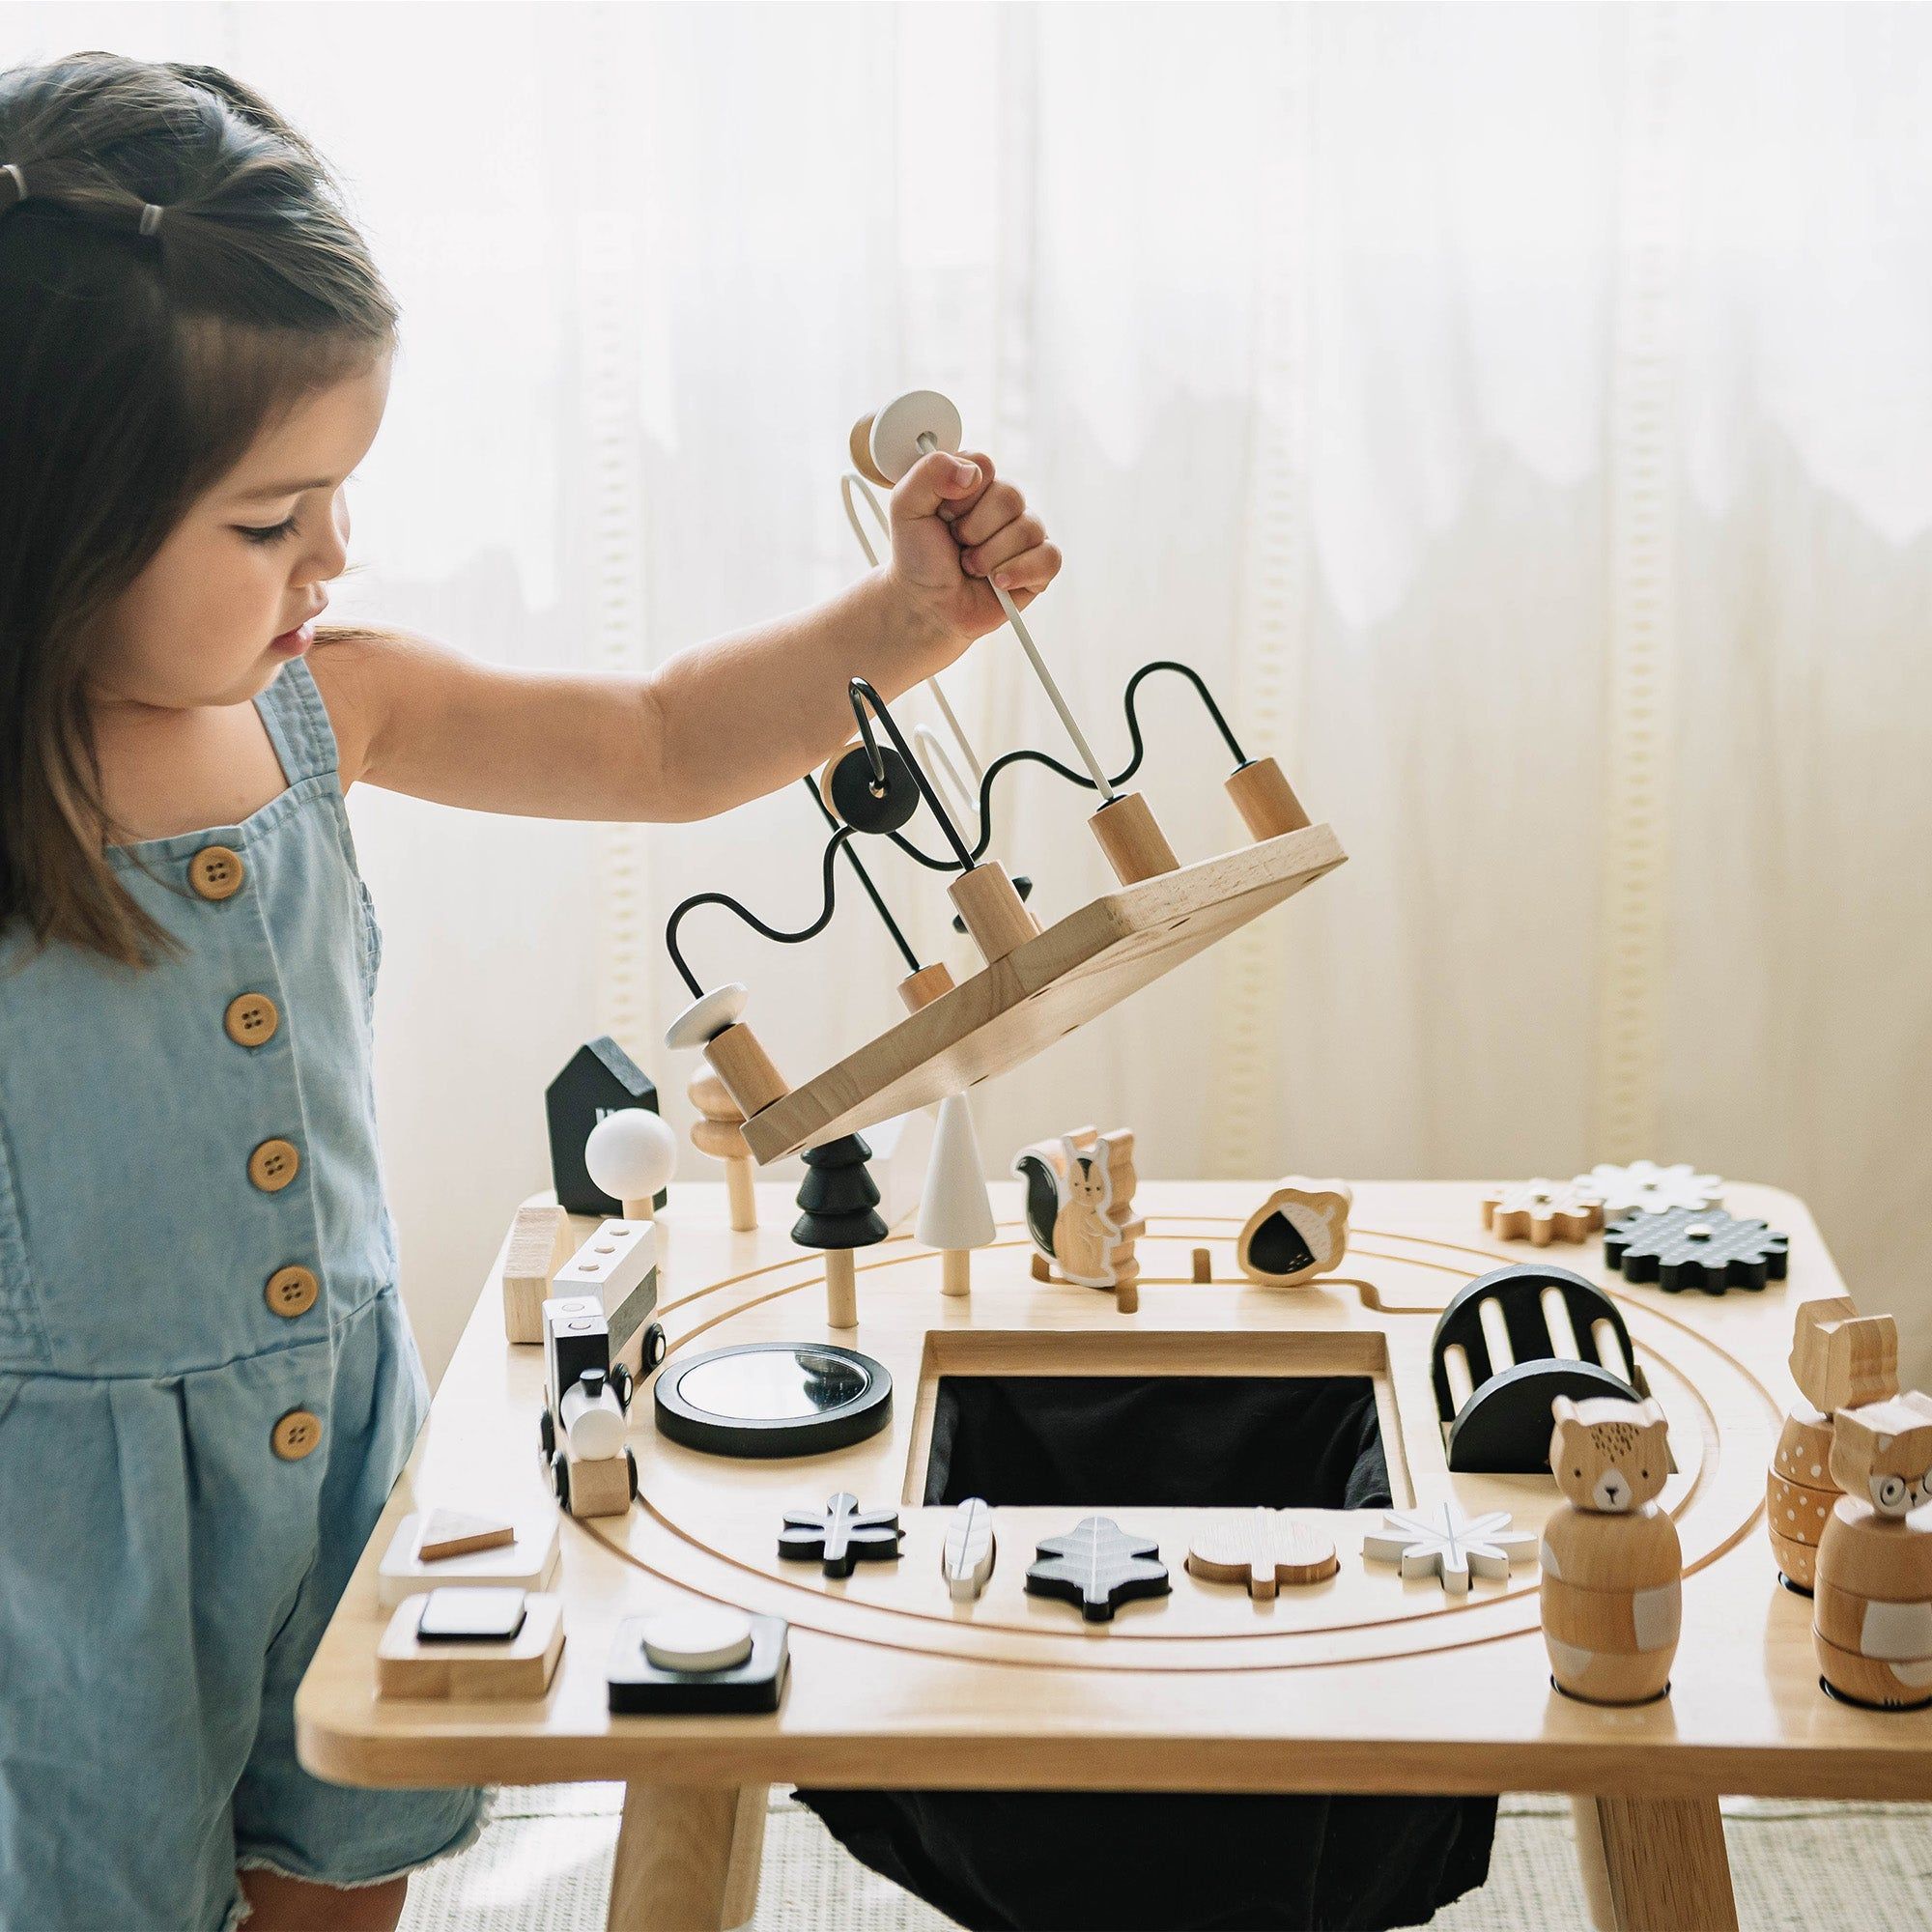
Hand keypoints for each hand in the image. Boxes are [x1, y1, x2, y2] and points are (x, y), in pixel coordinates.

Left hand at [884, 448, 1061, 654]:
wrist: (926, 606)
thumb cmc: (917, 558)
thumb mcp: (905, 507)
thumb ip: (928, 473)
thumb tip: (972, 473)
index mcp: (974, 482)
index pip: (985, 466)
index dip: (962, 495)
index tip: (943, 516)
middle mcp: (1003, 503)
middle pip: (1010, 496)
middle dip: (974, 530)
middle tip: (957, 546)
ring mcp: (1024, 533)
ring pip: (1028, 529)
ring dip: (989, 557)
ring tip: (970, 567)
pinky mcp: (1039, 565)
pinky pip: (1049, 558)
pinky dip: (1020, 572)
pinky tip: (998, 583)